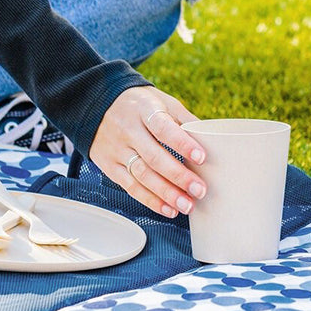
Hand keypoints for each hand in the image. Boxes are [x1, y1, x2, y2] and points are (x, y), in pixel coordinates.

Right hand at [89, 85, 206, 216]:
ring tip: (187, 205)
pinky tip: (168, 208)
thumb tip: (213, 138)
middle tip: (199, 190)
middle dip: (178, 176)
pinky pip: (130, 186)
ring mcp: (116, 149)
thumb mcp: (162, 101)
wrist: (98, 104)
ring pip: (142, 175)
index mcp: (144, 110)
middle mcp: (127, 130)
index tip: (201, 157)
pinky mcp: (109, 165)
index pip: (163, 128)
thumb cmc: (139, 105)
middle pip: (153, 157)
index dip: (182, 143)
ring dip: (166, 194)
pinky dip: (150, 200)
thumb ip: (185, 119)